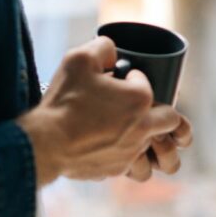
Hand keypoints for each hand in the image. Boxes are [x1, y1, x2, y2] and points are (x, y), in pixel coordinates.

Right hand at [18, 37, 181, 184]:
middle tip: (131, 103)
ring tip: (118, 125)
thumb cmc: (64, 101)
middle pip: (170, 119)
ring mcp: (130, 152)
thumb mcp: (79, 58)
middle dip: (157, 108)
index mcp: (140, 99)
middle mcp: (143, 128)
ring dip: (140, 132)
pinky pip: (128, 159)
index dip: (131, 79)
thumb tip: (112, 51)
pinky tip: (100, 142)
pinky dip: (119, 151)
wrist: (44, 143)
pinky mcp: (115, 170)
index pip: (147, 83)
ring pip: (151, 143)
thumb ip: (103, 47)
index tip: (115, 81)